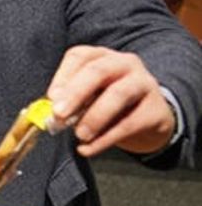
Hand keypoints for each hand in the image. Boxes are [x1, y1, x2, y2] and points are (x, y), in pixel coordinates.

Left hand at [46, 45, 175, 156]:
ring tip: (79, 135)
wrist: (150, 118)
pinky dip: (105, 139)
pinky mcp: (155, 109)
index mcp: (101, 56)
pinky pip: (129, 124)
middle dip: (75, 93)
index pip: (79, 57)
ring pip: (118, 94)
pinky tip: (88, 148)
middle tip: (59, 114)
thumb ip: (70, 101)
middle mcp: (124, 63)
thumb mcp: (88, 96)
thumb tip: (52, 116)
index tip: (51, 98)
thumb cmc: (108, 102)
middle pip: (98, 72)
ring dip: (94, 117)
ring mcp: (143, 83)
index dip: (63, 76)